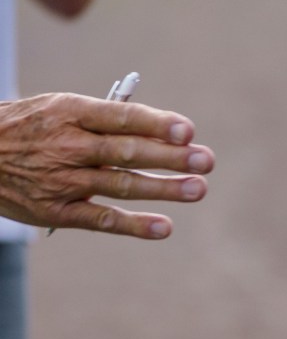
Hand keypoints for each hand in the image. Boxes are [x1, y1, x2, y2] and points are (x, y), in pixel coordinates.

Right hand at [0, 92, 214, 237]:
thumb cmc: (28, 129)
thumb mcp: (57, 110)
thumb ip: (104, 121)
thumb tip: (162, 133)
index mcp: (69, 112)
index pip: (120, 117)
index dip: (155, 123)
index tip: (188, 130)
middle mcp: (67, 145)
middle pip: (127, 151)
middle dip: (171, 156)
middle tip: (207, 161)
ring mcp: (62, 179)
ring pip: (121, 184)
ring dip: (164, 189)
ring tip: (199, 189)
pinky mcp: (57, 211)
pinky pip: (102, 219)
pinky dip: (135, 225)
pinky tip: (164, 228)